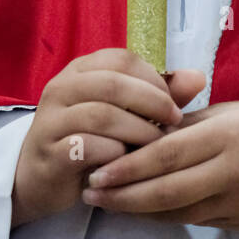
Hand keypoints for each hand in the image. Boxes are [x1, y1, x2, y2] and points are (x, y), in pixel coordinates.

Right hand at [11, 49, 205, 227]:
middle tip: (174, 123)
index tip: (173, 102)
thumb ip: (158, 95)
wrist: (40, 179)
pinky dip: (114, 154)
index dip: (154, 78)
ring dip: (138, 131)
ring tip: (156, 146)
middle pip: (113, 83)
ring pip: (101, 115)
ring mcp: (51, 120)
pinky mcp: (49, 152)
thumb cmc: (90, 140)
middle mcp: (61, 88)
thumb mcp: (124, 114)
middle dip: (151, 103)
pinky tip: (126, 162)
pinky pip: (86, 147)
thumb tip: (198, 77)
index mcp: (81, 70)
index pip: (123, 59)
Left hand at [81, 100, 238, 229]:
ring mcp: (234, 202)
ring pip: (175, 212)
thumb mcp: (233, 112)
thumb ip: (189, 122)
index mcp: (224, 135)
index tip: (96, 171)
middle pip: (164, 190)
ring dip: (138, 210)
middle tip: (89, 195)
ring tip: (107, 204)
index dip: (127, 167)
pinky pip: (194, 221)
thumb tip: (146, 130)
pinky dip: (164, 217)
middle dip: (122, 196)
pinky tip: (143, 212)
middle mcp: (228, 171)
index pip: (166, 154)